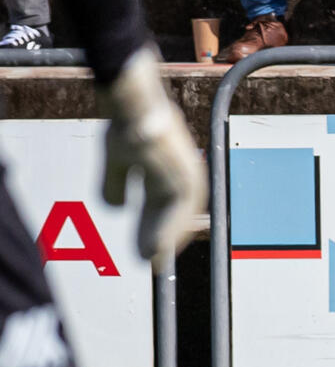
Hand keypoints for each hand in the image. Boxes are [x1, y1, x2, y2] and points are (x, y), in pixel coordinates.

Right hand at [96, 48, 206, 271]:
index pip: (168, 207)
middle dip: (163, 238)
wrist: (134, 105)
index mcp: (172, 170)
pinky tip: (156, 248)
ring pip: (180, 217)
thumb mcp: (118, 161)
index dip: (158, 228)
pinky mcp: (183, 176)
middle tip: (152, 261)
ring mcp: (186, 175)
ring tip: (153, 260)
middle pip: (176, 214)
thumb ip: (118, 184)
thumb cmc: (128, 126)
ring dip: (166, 239)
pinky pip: (177, 213)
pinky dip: (167, 232)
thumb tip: (114, 209)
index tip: (148, 248)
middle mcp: (184, 173)